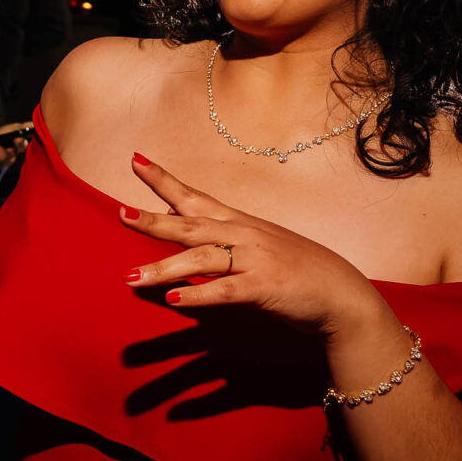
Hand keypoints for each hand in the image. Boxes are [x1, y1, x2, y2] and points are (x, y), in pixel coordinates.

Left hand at [118, 152, 382, 337]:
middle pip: (190, 223)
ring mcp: (254, 259)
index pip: (195, 195)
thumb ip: (220, 239)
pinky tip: (173, 299)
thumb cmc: (296, 270)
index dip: (164, 180)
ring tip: (130, 277)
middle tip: (120, 214)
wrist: (341, 295)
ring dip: (163, 267)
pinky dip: (198, 293)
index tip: (135, 161)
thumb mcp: (256, 246)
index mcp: (238, 222)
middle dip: (154, 219)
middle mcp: (243, 234)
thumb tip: (181, 231)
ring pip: (200, 258)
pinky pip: (225, 289)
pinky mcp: (264, 287)